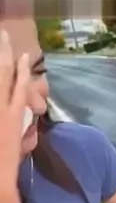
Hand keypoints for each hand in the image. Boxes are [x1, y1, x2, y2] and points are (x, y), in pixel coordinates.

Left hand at [0, 31, 29, 189]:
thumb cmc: (6, 167)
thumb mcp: (19, 148)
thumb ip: (21, 135)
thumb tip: (26, 128)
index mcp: (15, 117)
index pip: (20, 87)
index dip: (23, 70)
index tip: (24, 56)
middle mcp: (4, 109)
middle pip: (5, 75)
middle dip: (6, 54)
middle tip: (4, 34)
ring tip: (0, 42)